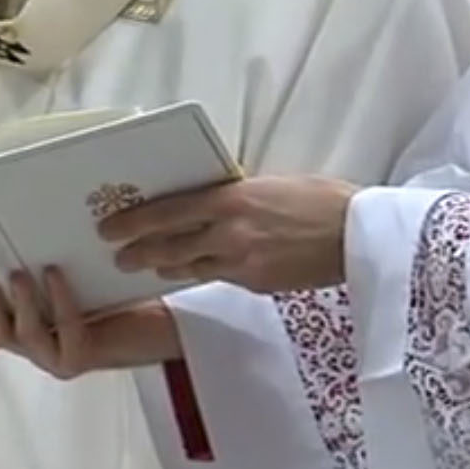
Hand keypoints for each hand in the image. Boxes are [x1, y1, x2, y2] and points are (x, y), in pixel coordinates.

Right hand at [0, 268, 182, 379]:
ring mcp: (58, 357)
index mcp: (31, 331)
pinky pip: (64, 330)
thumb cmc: (119, 300)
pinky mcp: (82, 357)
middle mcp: (40, 348)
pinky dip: (59, 301)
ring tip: (18, 275)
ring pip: (25, 337)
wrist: (167, 326)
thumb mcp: (72, 281)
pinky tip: (56, 276)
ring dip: (20, 305)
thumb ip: (46, 271)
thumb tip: (26, 231)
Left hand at [99, 175, 357, 292]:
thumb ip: (232, 194)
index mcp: (230, 199)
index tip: (109, 228)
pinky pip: (219, 277)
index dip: (133, 222)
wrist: (360, 235)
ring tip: (150, 265)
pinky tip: (195, 270)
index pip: (166, 212)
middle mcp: (229, 232)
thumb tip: (204, 198)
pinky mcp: (257, 283)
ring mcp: (242, 262)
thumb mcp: (268, 185)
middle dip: (138, 252)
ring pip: (189, 267)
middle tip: (117, 256)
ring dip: (166, 266)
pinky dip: (204, 273)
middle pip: (169, 245)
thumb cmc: (319, 200)